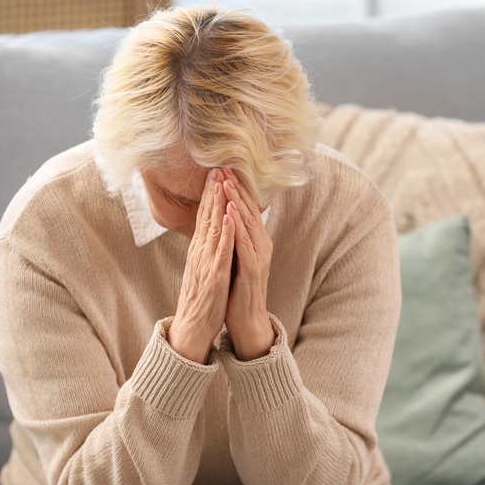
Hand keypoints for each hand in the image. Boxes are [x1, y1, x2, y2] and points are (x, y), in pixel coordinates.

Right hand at [168, 169, 235, 362]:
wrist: (193, 327)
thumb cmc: (203, 299)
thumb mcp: (206, 269)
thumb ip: (210, 250)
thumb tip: (216, 233)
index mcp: (199, 251)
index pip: (204, 217)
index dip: (209, 195)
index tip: (214, 173)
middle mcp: (200, 253)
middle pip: (206, 217)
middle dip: (212, 192)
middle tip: (216, 167)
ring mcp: (206, 264)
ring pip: (212, 230)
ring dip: (217, 206)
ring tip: (221, 184)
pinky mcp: (214, 277)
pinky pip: (221, 252)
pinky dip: (226, 234)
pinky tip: (230, 218)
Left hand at [221, 169, 275, 360]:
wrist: (247, 320)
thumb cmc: (239, 289)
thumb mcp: (236, 258)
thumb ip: (235, 238)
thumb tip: (227, 217)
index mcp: (256, 240)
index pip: (246, 208)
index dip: (236, 187)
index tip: (223, 167)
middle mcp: (261, 244)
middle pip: (248, 209)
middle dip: (236, 186)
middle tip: (224, 164)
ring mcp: (259, 256)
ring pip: (248, 222)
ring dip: (237, 199)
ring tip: (226, 180)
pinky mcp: (253, 269)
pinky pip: (244, 243)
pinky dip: (238, 225)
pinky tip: (231, 210)